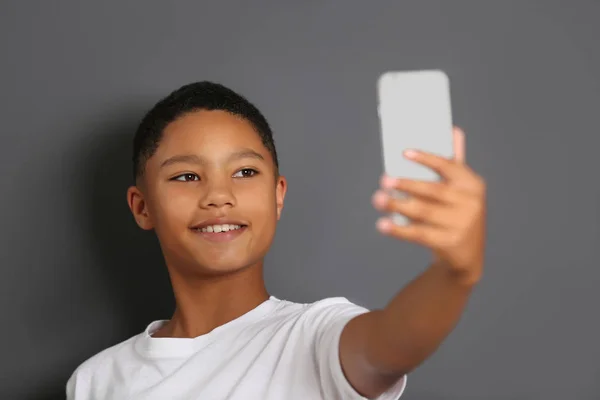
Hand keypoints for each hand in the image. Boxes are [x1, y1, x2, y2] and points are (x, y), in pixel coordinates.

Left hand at [372, 127, 485, 284]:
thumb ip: (455, 162)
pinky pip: (419, 234)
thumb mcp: (462, 189)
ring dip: (397, 205)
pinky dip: (398, 230)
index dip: (426, 159)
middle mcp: (470, 204)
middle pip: (432, 191)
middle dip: (406, 184)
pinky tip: (382, 224)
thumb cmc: (457, 213)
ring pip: (423, 212)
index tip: (404, 152)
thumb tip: (453, 129)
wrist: (467, 255)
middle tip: (384, 180)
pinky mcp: (448, 243)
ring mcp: (461, 225)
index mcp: (472, 184)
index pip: (449, 166)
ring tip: (378, 199)